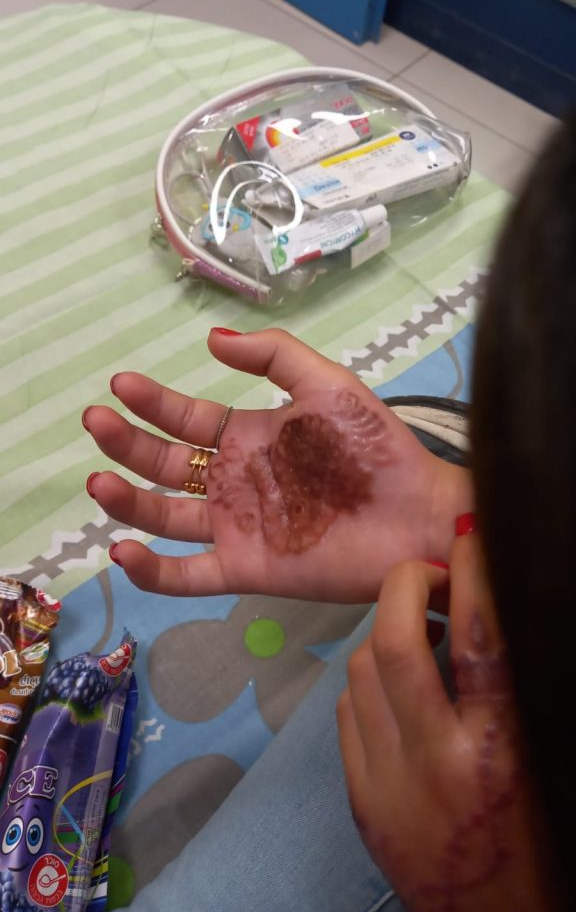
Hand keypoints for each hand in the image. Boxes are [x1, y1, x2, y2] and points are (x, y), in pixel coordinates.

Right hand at [83, 328, 470, 601]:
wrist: (417, 516)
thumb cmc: (376, 450)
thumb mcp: (327, 385)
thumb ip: (274, 356)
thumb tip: (210, 338)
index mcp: (248, 436)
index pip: (186, 418)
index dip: (151, 402)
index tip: (119, 384)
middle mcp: (232, 481)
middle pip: (164, 463)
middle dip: (127, 443)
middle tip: (96, 420)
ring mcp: (235, 527)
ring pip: (165, 515)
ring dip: (127, 500)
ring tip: (98, 482)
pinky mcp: (246, 569)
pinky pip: (188, 574)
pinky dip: (153, 569)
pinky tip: (123, 549)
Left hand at [337, 527, 553, 911]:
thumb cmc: (537, 839)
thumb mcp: (538, 754)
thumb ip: (510, 689)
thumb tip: (480, 615)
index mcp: (497, 752)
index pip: (480, 641)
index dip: (472, 576)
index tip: (468, 536)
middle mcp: (434, 761)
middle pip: (393, 643)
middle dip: (403, 587)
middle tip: (428, 575)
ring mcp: (387, 783)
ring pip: (360, 669)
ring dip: (386, 634)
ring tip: (417, 630)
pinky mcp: (360, 801)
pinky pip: (347, 712)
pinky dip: (367, 681)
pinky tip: (394, 684)